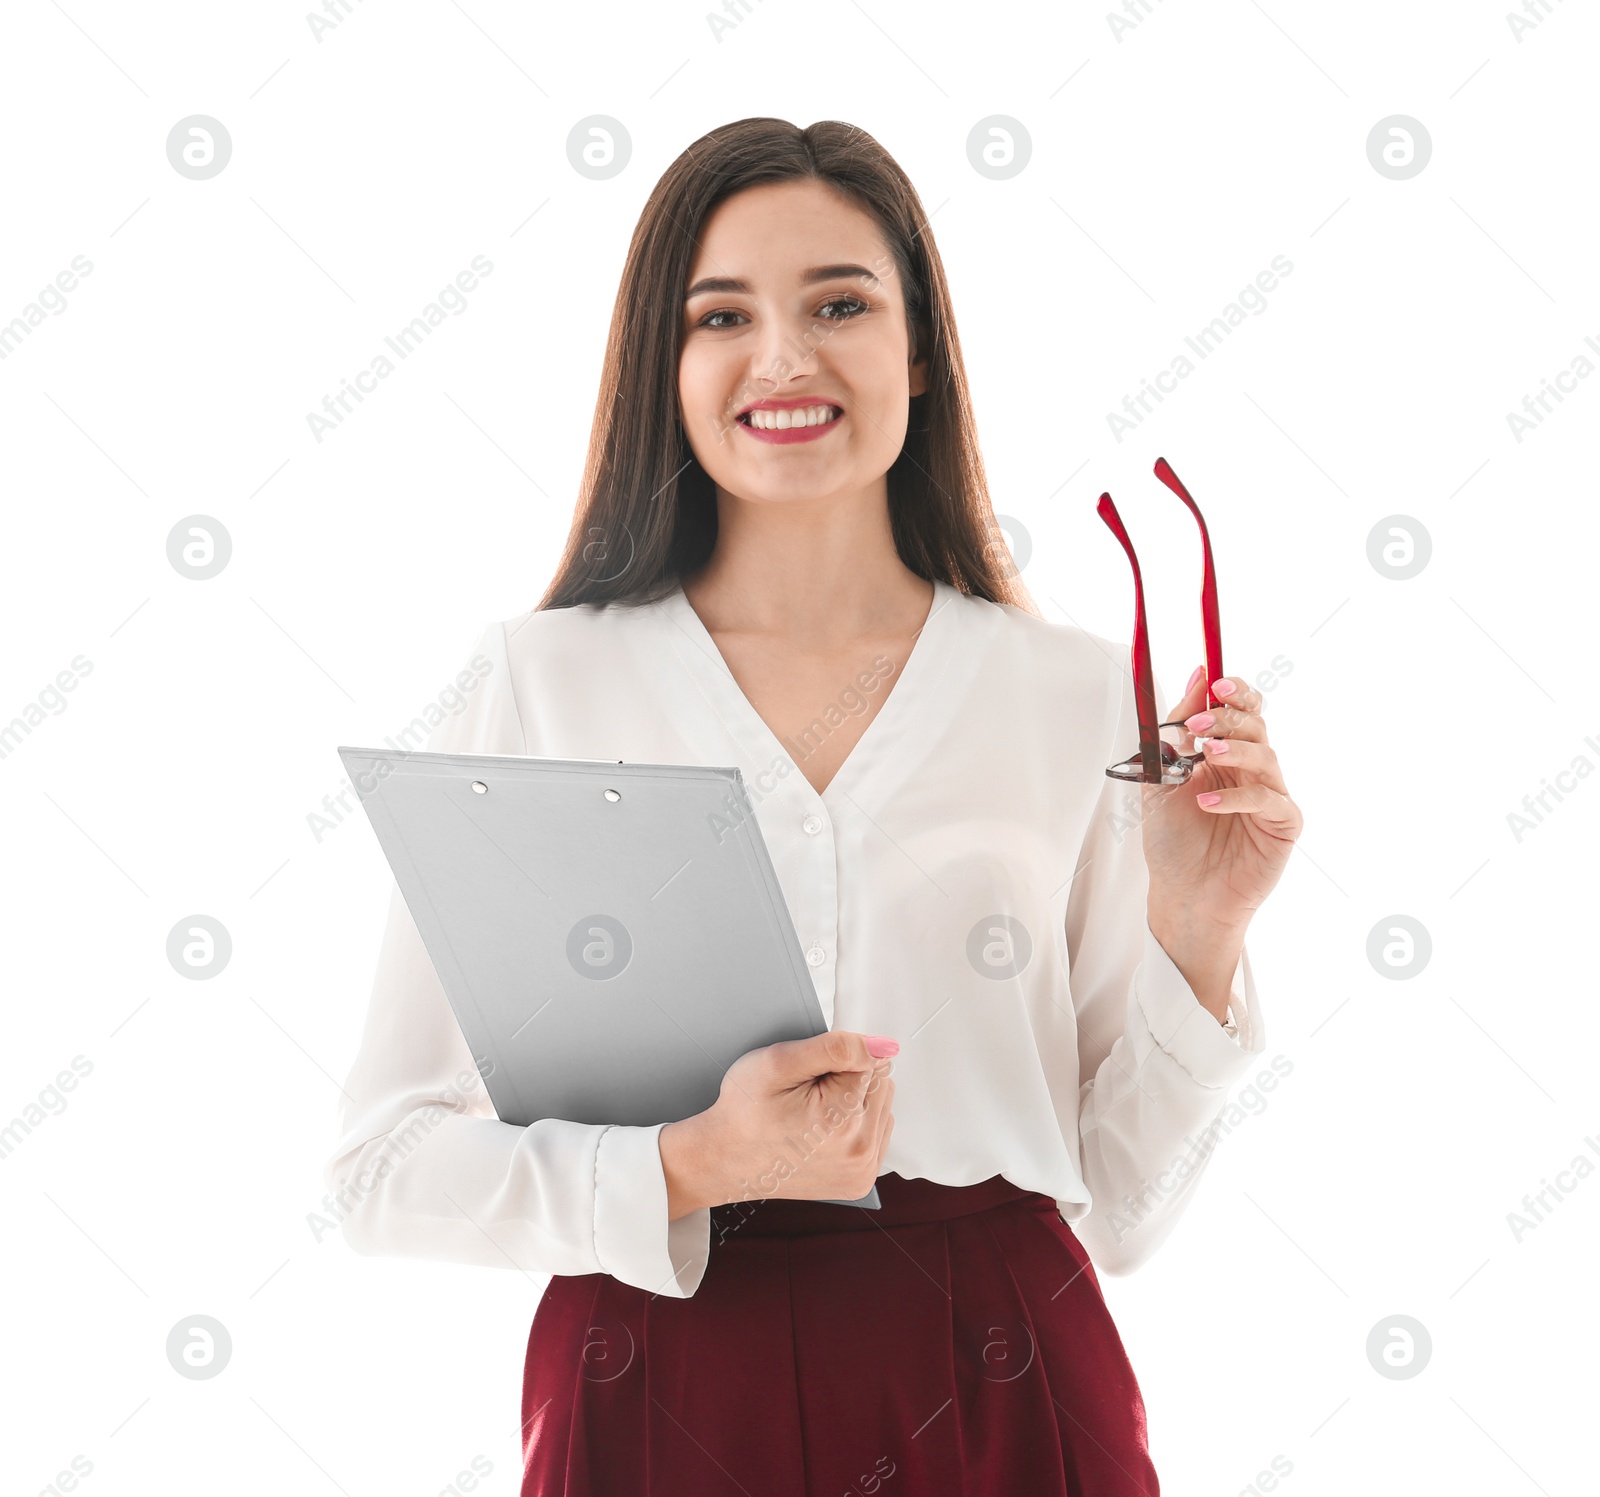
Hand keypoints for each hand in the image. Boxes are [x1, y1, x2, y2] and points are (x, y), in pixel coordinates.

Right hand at [659, 1030, 896, 1217]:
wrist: (724, 1160)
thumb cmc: (743, 1113)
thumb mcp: (778, 1062)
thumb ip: (837, 1048)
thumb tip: (885, 1047)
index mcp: (843, 1119)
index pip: (870, 1062)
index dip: (835, 1062)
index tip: (808, 1079)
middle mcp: (860, 1150)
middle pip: (881, 1085)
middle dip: (849, 1081)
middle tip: (807, 1097)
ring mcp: (861, 1170)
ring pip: (880, 1107)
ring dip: (854, 1104)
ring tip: (813, 1116)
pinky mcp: (859, 1182)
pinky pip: (876, 1134)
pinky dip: (855, 1126)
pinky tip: (823, 1132)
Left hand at [1142, 668, 1302, 935]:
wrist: (1181, 894)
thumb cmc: (1173, 842)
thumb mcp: (1162, 779)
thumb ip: (1176, 732)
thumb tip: (1196, 678)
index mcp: (1225, 755)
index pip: (1242, 710)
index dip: (1234, 692)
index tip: (1215, 682)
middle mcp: (1251, 771)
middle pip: (1256, 727)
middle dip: (1229, 716)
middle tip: (1201, 721)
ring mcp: (1269, 797)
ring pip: (1267, 757)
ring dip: (1235, 749)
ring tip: (1205, 753)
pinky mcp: (1282, 825)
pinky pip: (1270, 801)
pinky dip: (1239, 797)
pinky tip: (1207, 803)